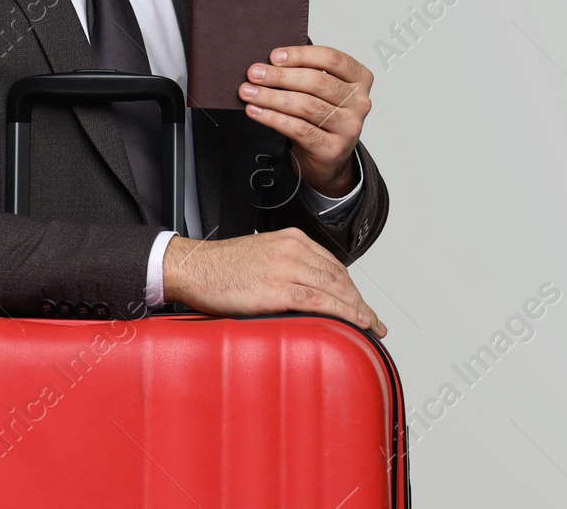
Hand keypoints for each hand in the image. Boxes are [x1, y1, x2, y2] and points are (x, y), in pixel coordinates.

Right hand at [162, 228, 386, 335]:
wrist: (193, 267)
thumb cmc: (220, 268)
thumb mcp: (260, 259)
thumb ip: (286, 270)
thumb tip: (306, 296)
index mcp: (291, 239)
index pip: (333, 265)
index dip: (352, 288)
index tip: (361, 304)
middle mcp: (293, 249)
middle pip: (340, 277)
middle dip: (360, 301)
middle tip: (373, 321)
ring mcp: (287, 267)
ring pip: (336, 288)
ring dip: (358, 309)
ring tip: (370, 327)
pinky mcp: (278, 287)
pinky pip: (320, 301)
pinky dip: (344, 313)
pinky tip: (355, 323)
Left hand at [238, 45, 373, 196]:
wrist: (328, 156)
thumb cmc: (321, 114)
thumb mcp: (319, 90)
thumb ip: (303, 73)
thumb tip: (267, 64)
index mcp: (359, 79)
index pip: (333, 59)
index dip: (301, 55)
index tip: (274, 56)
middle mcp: (359, 102)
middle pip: (317, 82)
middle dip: (280, 76)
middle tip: (254, 74)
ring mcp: (349, 127)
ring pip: (306, 106)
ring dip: (272, 97)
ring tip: (249, 93)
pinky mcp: (333, 148)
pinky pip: (299, 129)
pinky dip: (273, 118)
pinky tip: (256, 111)